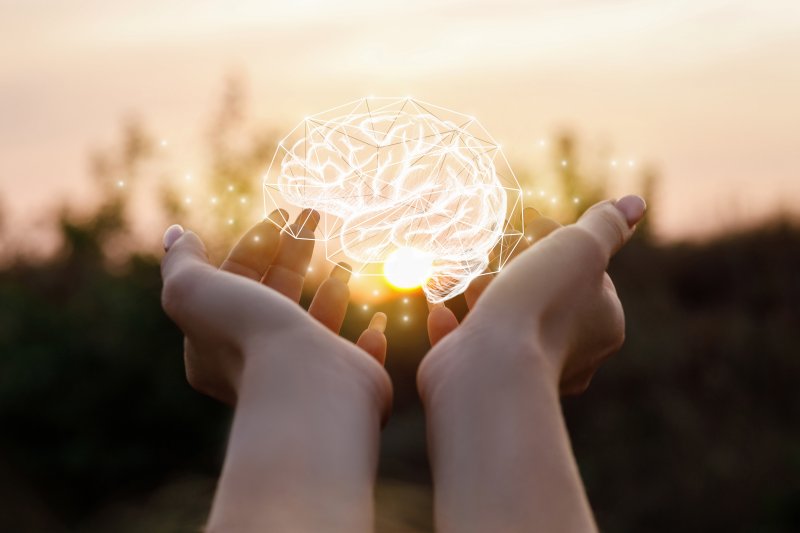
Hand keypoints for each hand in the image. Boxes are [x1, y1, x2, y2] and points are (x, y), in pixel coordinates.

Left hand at [160, 208, 389, 406]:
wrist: (305, 385)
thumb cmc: (249, 336)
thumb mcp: (195, 291)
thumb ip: (182, 262)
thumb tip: (177, 234)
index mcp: (219, 342)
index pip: (236, 281)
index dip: (256, 243)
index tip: (280, 215)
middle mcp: (259, 361)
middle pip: (277, 294)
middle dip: (295, 252)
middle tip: (314, 217)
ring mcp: (305, 373)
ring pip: (317, 324)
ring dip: (331, 289)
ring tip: (346, 263)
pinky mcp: (345, 382)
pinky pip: (359, 355)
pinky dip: (369, 334)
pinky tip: (377, 318)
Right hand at [422, 196, 645, 394]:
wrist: (491, 365)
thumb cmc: (541, 303)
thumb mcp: (581, 248)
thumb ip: (606, 225)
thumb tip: (634, 204)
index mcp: (603, 327)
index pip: (589, 278)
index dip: (560, 251)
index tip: (537, 237)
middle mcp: (573, 356)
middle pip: (545, 298)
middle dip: (518, 274)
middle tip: (502, 260)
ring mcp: (526, 372)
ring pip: (506, 324)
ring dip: (484, 298)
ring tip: (472, 285)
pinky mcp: (484, 381)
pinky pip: (470, 348)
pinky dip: (455, 328)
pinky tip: (441, 312)